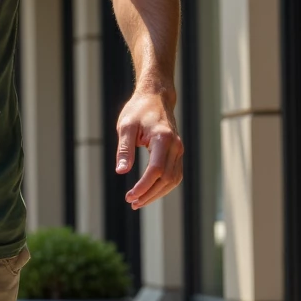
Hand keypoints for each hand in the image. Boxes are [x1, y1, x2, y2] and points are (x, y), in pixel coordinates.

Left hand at [116, 89, 183, 208]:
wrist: (155, 97)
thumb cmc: (138, 110)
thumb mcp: (126, 126)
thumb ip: (124, 149)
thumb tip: (121, 171)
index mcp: (163, 138)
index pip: (156, 169)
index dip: (143, 186)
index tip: (129, 196)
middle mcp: (175, 145)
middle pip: (167, 179)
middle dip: (149, 194)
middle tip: (132, 203)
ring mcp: (179, 149)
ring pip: (173, 180)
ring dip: (157, 194)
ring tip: (139, 202)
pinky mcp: (177, 152)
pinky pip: (174, 175)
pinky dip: (163, 187)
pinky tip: (149, 193)